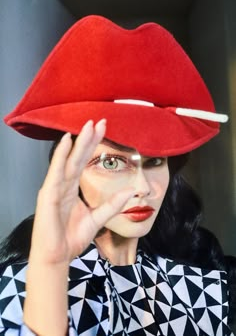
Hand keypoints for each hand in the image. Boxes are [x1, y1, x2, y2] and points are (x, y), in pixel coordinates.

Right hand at [30, 119, 133, 264]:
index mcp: (72, 188)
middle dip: (89, 139)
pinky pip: (55, 173)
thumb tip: (131, 191)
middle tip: (100, 121)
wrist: (58, 258)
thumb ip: (112, 204)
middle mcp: (62, 184)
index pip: (83, 162)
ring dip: (78, 143)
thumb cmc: (71, 238)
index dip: (93, 146)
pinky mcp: (48, 196)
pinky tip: (67, 142)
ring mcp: (54, 188)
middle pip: (77, 157)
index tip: (104, 129)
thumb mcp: (98, 218)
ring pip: (68, 161)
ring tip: (88, 125)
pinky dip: (60, 157)